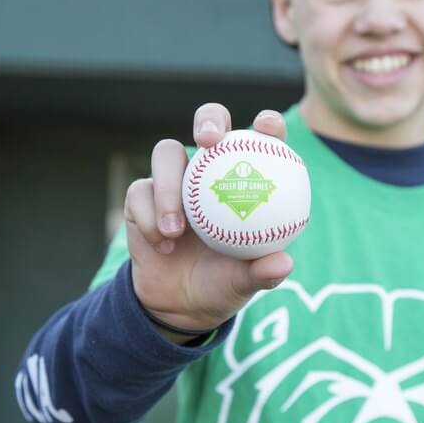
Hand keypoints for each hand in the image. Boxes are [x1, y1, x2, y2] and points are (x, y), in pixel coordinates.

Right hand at [125, 103, 292, 343]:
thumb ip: (263, 272)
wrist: (180, 304)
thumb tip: (283, 264)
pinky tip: (163, 244)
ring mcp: (174, 179)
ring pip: (167, 153)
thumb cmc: (223, 282)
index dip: (268, 122)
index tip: (267, 127)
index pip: (262, 138)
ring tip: (177, 228)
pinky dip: (150, 219)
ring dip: (169, 186)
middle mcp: (209, 169)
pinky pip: (140, 193)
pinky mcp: (142, 195)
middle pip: (209, 121)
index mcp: (245, 178)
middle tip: (207, 140)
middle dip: (209, 118)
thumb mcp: (245, 282)